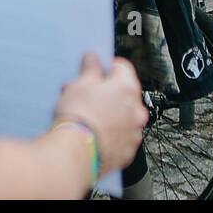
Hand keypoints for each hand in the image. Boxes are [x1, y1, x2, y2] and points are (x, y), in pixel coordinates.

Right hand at [54, 53, 146, 175]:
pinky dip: (109, 134)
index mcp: (128, 87)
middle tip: (84, 96)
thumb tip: (93, 59)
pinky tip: (92, 134)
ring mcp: (133, 132)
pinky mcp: (126, 152)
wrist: (75, 153)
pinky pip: (119, 137)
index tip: (94, 71)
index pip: (121, 67)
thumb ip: (90, 68)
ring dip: (108, 114)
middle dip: (103, 93)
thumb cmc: (79, 117)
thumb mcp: (79, 84)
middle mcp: (137, 109)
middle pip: (122, 93)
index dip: (105, 67)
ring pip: (121, 116)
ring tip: (86, 117)